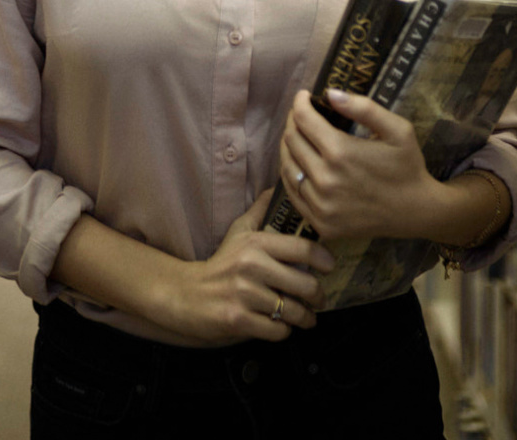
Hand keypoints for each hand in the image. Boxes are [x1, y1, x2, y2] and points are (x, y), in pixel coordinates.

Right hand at [175, 190, 335, 345]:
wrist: (187, 295)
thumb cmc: (220, 262)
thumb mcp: (238, 231)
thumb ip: (260, 210)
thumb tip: (279, 187)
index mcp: (255, 243)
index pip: (302, 249)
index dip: (323, 259)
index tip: (329, 267)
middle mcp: (251, 266)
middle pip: (305, 284)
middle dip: (318, 296)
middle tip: (319, 299)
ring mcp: (245, 295)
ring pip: (294, 311)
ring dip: (305, 318)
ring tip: (306, 316)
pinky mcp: (239, 321)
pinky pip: (278, 331)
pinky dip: (284, 331)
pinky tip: (281, 325)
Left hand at [279, 89, 444, 242]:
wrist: (416, 212)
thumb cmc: (407, 166)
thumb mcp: (397, 129)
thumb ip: (364, 108)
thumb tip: (330, 93)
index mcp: (341, 152)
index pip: (303, 119)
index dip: (300, 103)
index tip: (303, 95)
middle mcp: (325, 180)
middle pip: (292, 141)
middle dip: (294, 121)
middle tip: (301, 114)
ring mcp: (320, 205)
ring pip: (287, 167)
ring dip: (288, 146)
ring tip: (298, 135)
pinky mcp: (320, 223)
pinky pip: (293, 194)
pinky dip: (292, 174)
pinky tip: (300, 163)